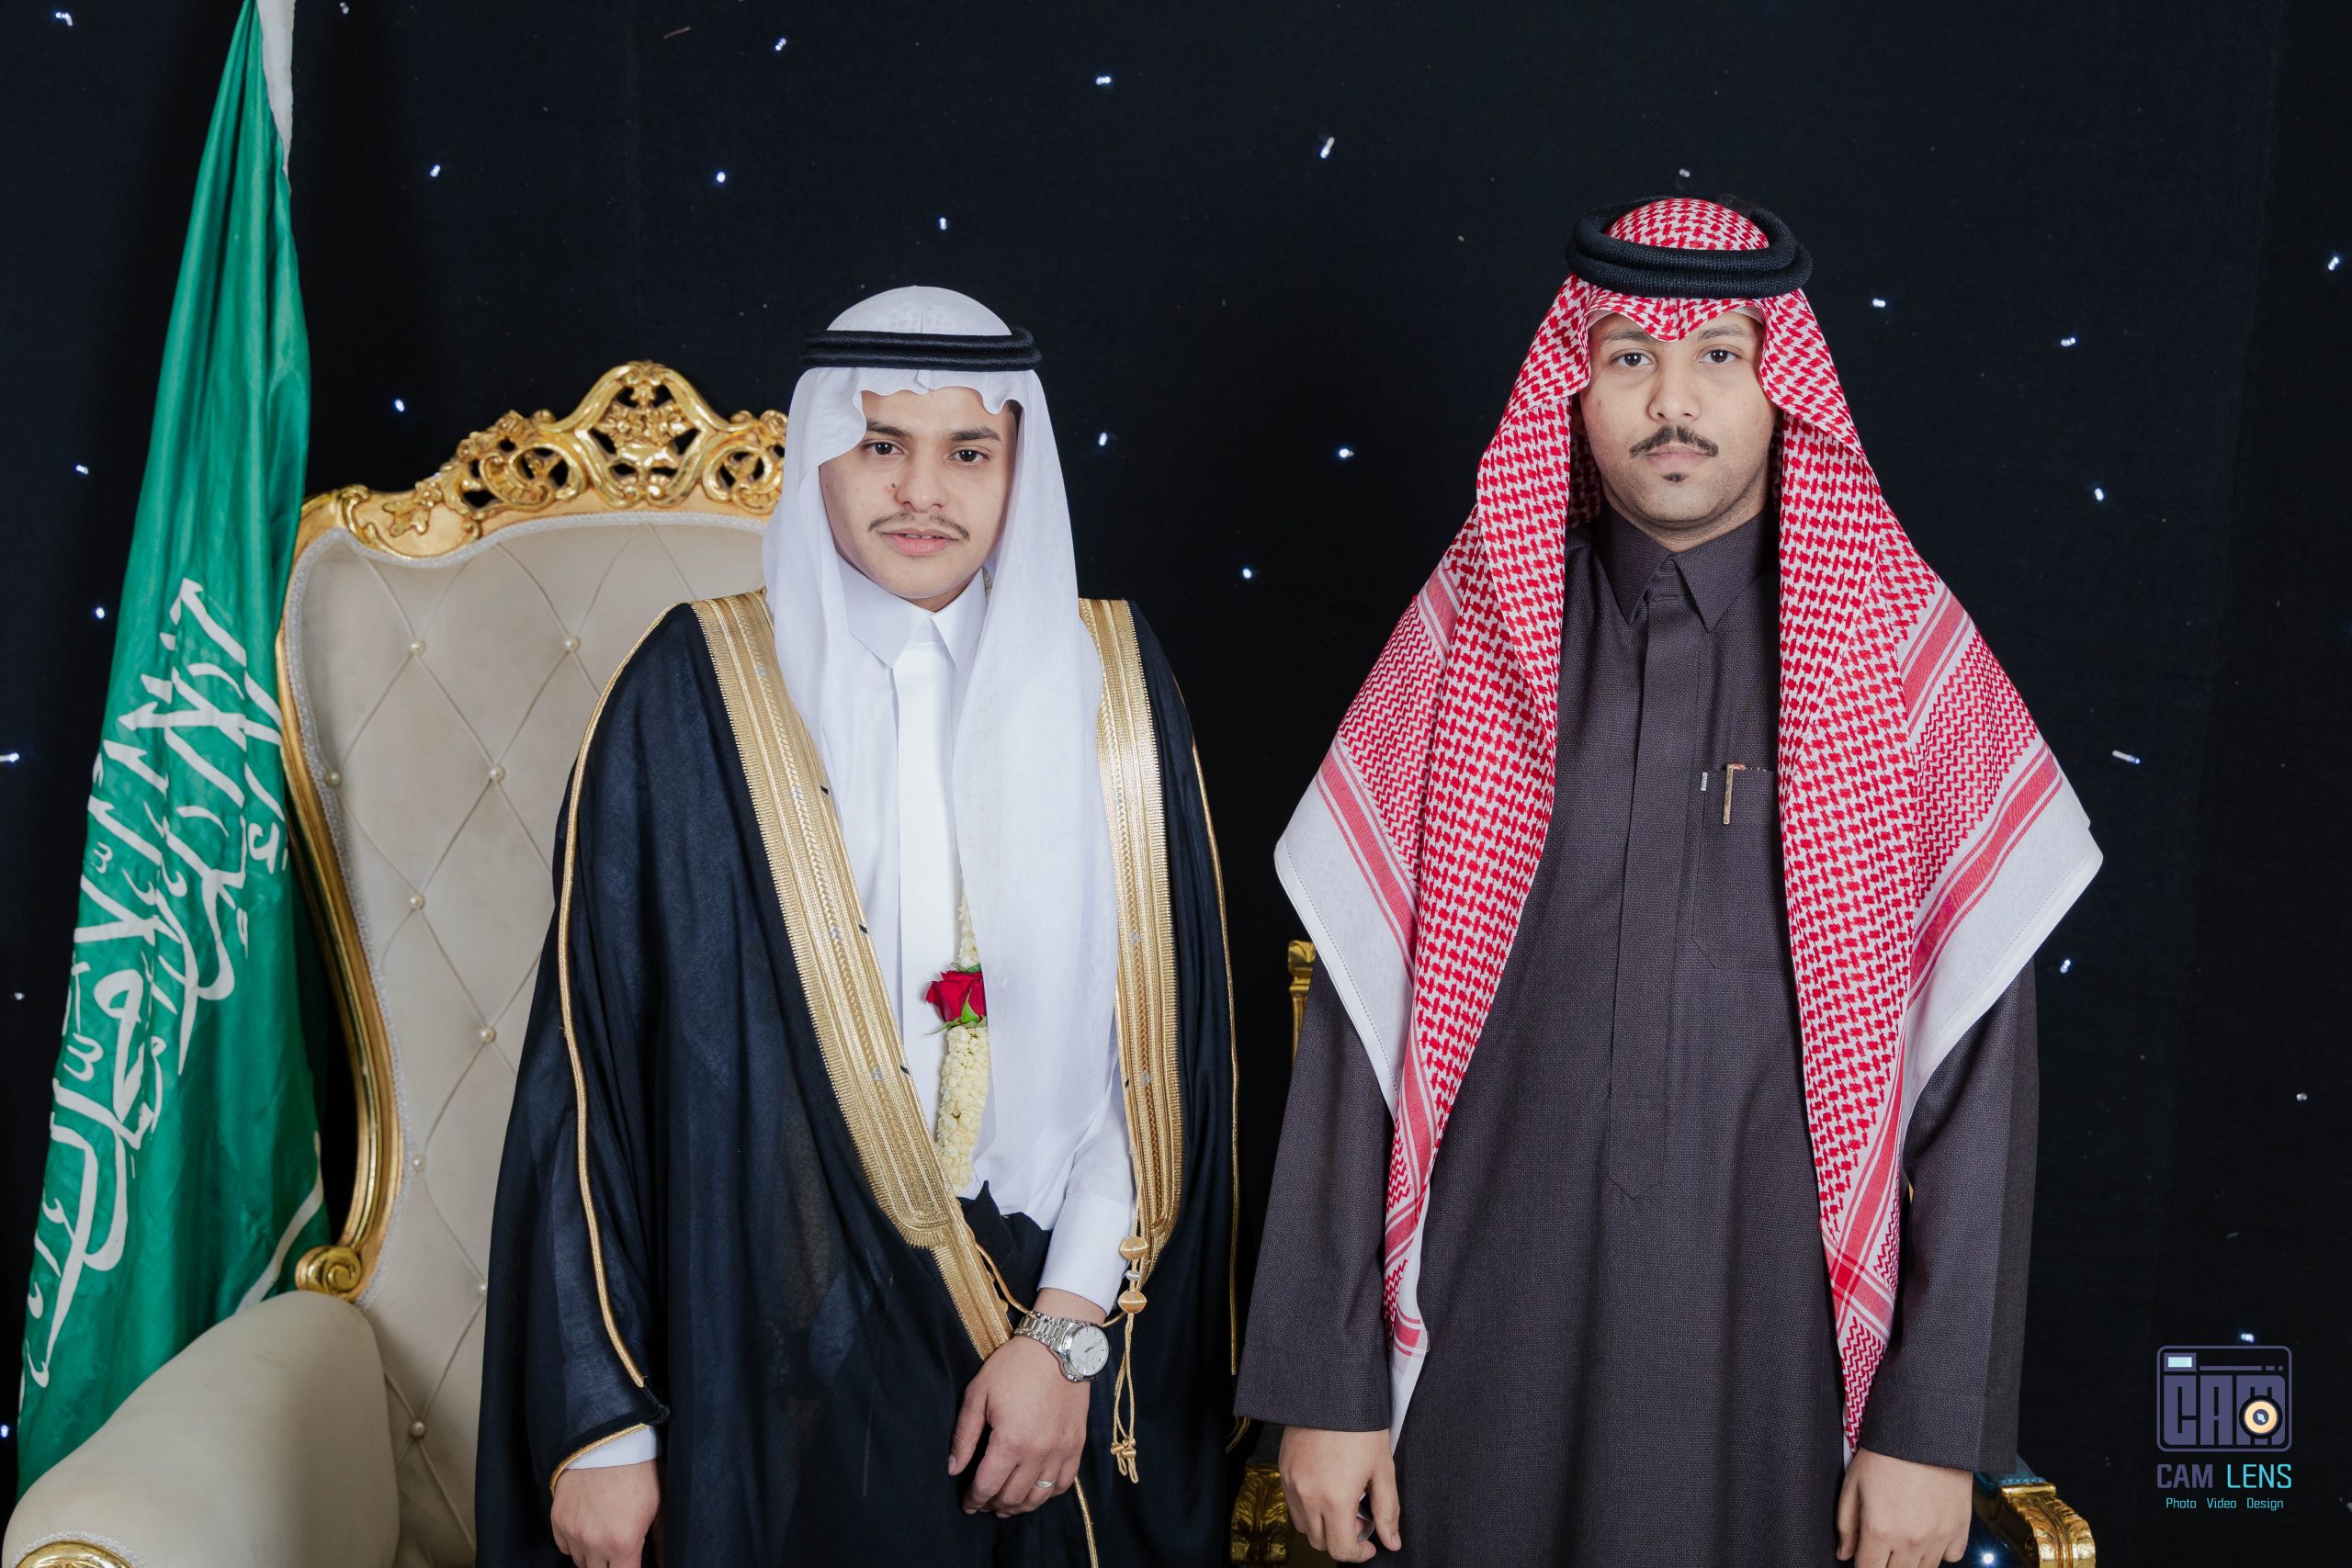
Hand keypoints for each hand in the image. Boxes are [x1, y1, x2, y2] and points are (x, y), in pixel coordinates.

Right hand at [551, 1458, 659, 1566]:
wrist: (608, 1440)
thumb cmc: (639, 1471)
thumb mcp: (659, 1505)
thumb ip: (662, 1541)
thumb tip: (664, 1562)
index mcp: (623, 1543)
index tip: (633, 1561)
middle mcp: (594, 1543)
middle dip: (612, 1565)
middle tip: (621, 1550)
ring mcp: (573, 1533)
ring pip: (581, 1562)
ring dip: (594, 1556)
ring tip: (607, 1535)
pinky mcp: (558, 1520)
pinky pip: (565, 1547)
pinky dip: (576, 1543)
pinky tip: (589, 1528)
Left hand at [947, 1288, 1099, 1516]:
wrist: (1059, 1347)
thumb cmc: (1014, 1367)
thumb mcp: (978, 1394)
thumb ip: (964, 1436)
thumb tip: (953, 1469)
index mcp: (1010, 1442)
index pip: (987, 1486)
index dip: (973, 1500)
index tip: (966, 1504)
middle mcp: (1038, 1453)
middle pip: (1012, 1497)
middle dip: (993, 1505)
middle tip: (983, 1503)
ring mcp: (1061, 1451)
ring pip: (1039, 1496)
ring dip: (1020, 1506)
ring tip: (1006, 1505)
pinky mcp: (1077, 1445)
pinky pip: (1064, 1483)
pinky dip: (1048, 1494)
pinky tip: (1035, 1491)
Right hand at [1279, 1425, 1400, 1561]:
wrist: (1333, 1391)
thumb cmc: (1361, 1426)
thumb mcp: (1383, 1469)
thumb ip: (1388, 1511)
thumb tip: (1392, 1541)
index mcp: (1335, 1498)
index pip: (1341, 1549)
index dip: (1359, 1554)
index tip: (1370, 1545)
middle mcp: (1308, 1495)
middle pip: (1320, 1542)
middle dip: (1342, 1538)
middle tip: (1360, 1517)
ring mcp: (1291, 1482)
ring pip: (1303, 1525)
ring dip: (1323, 1524)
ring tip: (1342, 1501)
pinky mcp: (1283, 1469)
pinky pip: (1292, 1503)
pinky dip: (1308, 1506)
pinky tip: (1326, 1486)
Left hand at [1836, 1446, 1971, 1567]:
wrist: (1927, 1431)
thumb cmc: (1885, 1452)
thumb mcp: (1853, 1483)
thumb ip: (1846, 1524)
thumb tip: (1844, 1554)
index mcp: (1879, 1530)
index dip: (1862, 1566)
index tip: (1862, 1557)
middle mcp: (1911, 1540)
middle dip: (1885, 1564)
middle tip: (1882, 1546)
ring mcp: (1939, 1537)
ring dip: (1911, 1560)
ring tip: (1902, 1538)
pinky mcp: (1960, 1528)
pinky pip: (1951, 1557)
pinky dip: (1940, 1551)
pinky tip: (1928, 1533)